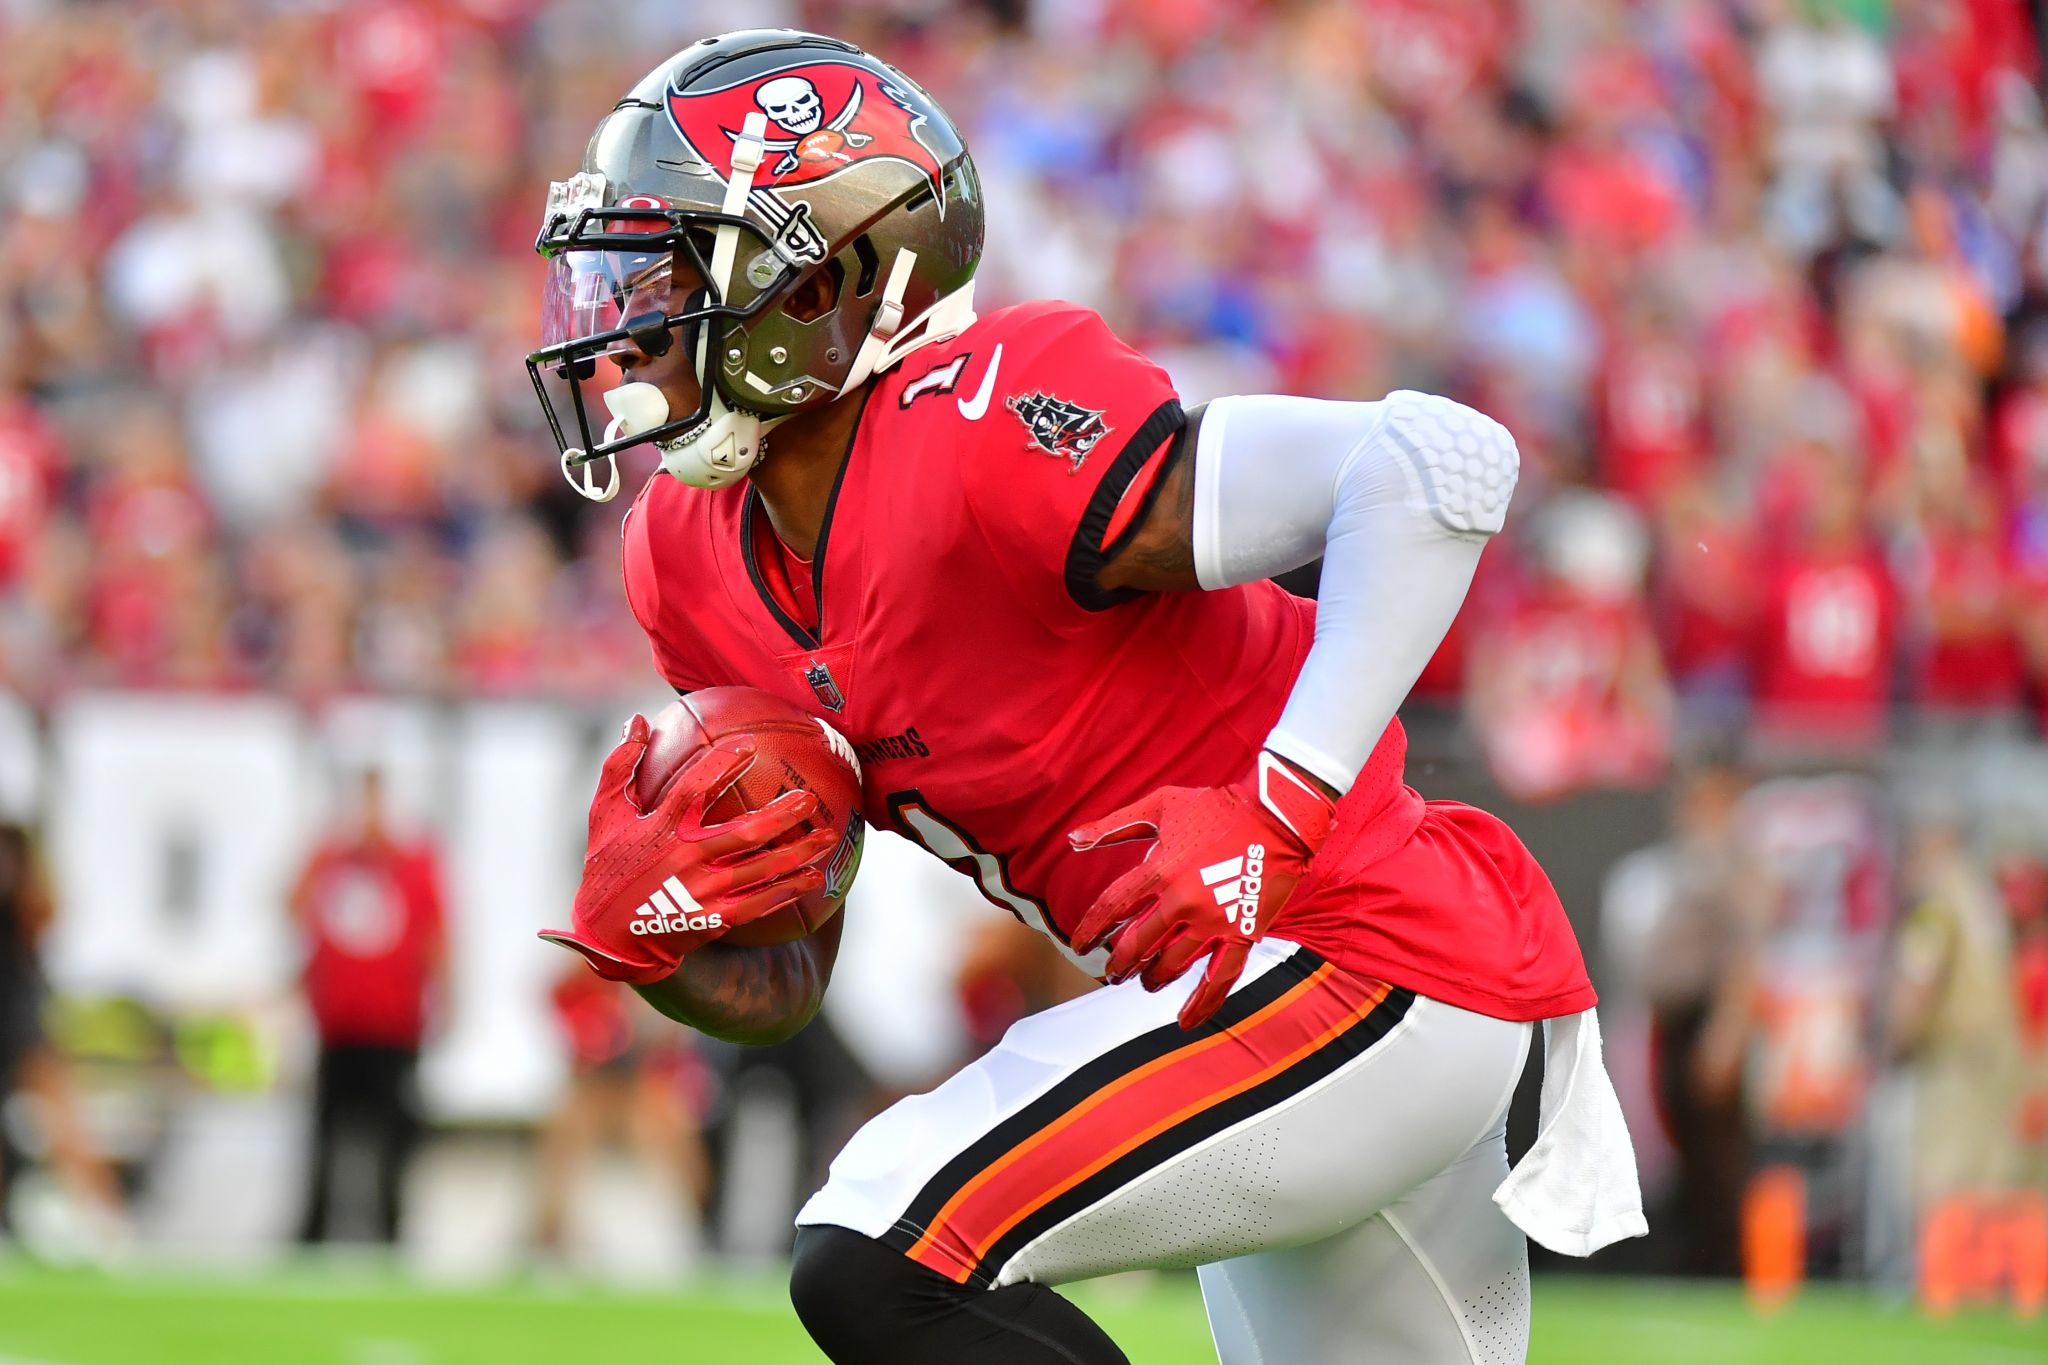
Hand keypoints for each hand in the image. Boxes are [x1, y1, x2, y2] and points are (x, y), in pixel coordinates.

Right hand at [539, 714, 837, 984]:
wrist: (606, 937)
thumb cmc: (607, 866)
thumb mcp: (604, 813)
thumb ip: (621, 765)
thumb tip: (640, 719)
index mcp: (661, 829)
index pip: (695, 790)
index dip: (721, 765)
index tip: (749, 745)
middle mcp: (686, 859)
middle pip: (743, 833)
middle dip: (781, 814)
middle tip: (809, 798)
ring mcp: (703, 892)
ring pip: (760, 870)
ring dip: (796, 853)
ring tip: (827, 836)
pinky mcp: (713, 919)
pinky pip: (759, 903)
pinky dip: (787, 890)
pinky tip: (813, 878)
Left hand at [1068, 752, 1336, 1027]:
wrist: (1277, 815)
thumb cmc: (1217, 805)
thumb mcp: (1160, 806)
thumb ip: (1113, 826)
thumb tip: (1071, 840)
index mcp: (1159, 869)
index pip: (1112, 907)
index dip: (1091, 929)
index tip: (1079, 946)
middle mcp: (1182, 900)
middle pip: (1138, 943)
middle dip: (1119, 962)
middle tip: (1112, 973)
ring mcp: (1213, 920)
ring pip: (1172, 964)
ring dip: (1152, 978)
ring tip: (1145, 982)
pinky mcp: (1243, 933)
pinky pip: (1220, 977)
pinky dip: (1202, 1003)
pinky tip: (1185, 1022)